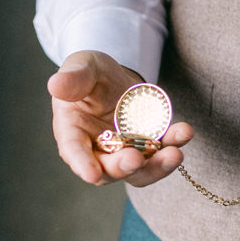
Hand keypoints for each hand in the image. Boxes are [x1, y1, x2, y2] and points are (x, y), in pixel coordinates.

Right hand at [47, 50, 192, 186]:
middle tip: (136, 159)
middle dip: (123, 167)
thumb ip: (73, 77)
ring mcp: (126, 151)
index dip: (82, 164)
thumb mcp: (82, 66)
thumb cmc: (90, 73)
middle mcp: (98, 150)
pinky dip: (174, 144)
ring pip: (140, 170)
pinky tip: (184, 132)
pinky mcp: (149, 146)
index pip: (74, 151)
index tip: (92, 174)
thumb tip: (55, 84)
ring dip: (157, 166)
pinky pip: (162, 151)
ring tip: (174, 154)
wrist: (115, 77)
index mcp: (73, 132)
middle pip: (109, 168)